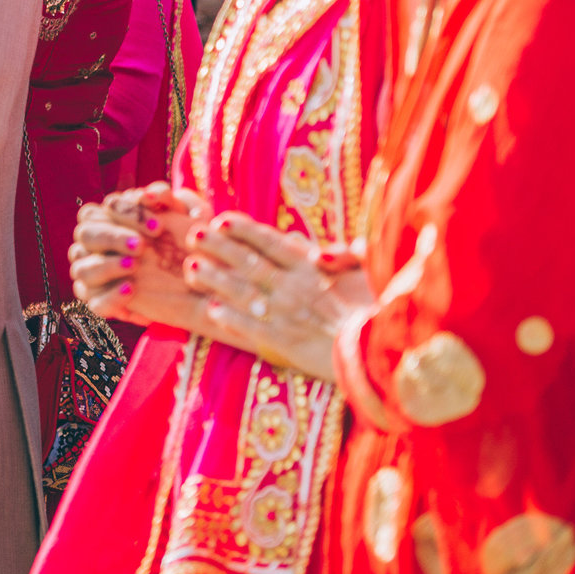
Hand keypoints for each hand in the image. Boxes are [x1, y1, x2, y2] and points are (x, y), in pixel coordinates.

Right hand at [69, 182, 210, 332]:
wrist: (192, 284)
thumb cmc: (181, 243)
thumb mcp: (183, 218)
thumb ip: (167, 199)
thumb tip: (149, 193)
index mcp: (107, 218)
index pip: (104, 209)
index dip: (128, 215)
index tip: (159, 227)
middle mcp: (91, 244)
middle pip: (85, 233)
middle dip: (111, 238)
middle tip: (140, 246)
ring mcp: (90, 273)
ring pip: (82, 268)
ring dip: (105, 266)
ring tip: (133, 267)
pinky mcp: (98, 301)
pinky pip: (93, 301)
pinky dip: (109, 296)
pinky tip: (131, 290)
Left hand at [186, 213, 375, 381]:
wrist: (383, 353)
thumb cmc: (380, 311)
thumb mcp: (371, 273)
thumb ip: (347, 255)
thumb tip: (320, 251)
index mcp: (312, 268)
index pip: (270, 242)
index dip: (242, 230)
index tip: (220, 220)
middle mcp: (294, 286)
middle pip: (248, 261)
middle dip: (218, 247)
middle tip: (193, 235)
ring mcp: (286, 313)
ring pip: (242, 290)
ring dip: (215, 278)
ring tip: (191, 268)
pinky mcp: (284, 342)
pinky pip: (251, 326)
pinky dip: (230, 317)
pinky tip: (211, 309)